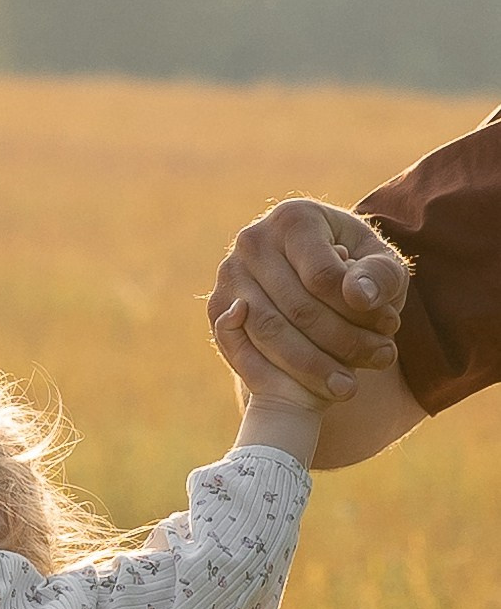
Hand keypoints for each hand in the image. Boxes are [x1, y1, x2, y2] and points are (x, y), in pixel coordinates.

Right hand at [207, 199, 410, 402]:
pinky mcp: (217, 309)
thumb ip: (380, 275)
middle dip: (343, 342)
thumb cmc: (351, 269)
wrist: (308, 276)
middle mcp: (253, 241)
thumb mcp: (378, 265)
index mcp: (294, 218)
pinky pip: (244, 353)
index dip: (358, 310)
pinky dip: (280, 377)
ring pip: (271, 335)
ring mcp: (229, 276)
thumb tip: (360, 295)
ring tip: (351, 386)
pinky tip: (317, 390)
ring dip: (314, 367)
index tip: (390, 327)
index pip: (323, 276)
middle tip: (381, 361)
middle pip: (298, 309)